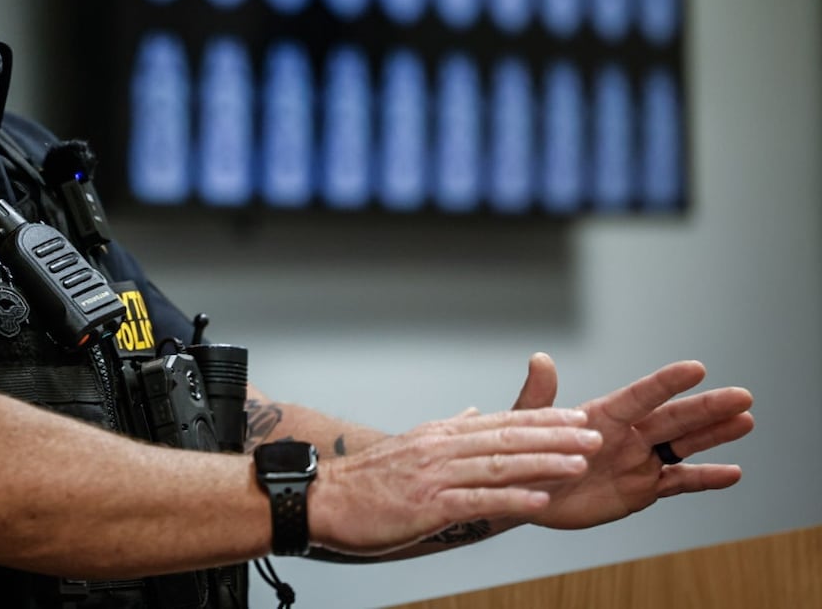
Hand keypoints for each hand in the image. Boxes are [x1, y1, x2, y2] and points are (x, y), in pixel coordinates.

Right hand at [308, 406, 602, 555]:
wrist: (323, 499)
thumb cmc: (365, 481)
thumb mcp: (410, 445)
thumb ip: (447, 429)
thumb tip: (475, 412)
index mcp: (440, 434)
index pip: (501, 421)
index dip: (544, 419)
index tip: (578, 417)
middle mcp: (440, 448)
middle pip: (507, 438)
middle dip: (555, 436)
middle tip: (594, 433)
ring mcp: (435, 476)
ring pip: (499, 465)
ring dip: (543, 463)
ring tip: (579, 462)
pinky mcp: (428, 505)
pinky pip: (478, 501)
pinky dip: (512, 499)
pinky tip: (540, 500)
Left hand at [511, 353, 753, 529]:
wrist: (526, 494)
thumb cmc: (525, 453)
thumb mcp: (527, 425)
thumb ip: (538, 396)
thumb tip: (540, 358)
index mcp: (603, 415)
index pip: (640, 396)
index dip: (666, 383)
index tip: (696, 368)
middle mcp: (627, 434)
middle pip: (673, 418)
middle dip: (707, 408)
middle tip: (743, 396)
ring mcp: (639, 460)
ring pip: (684, 445)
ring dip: (714, 434)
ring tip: (746, 421)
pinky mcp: (643, 489)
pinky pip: (679, 483)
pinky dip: (705, 479)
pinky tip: (732, 473)